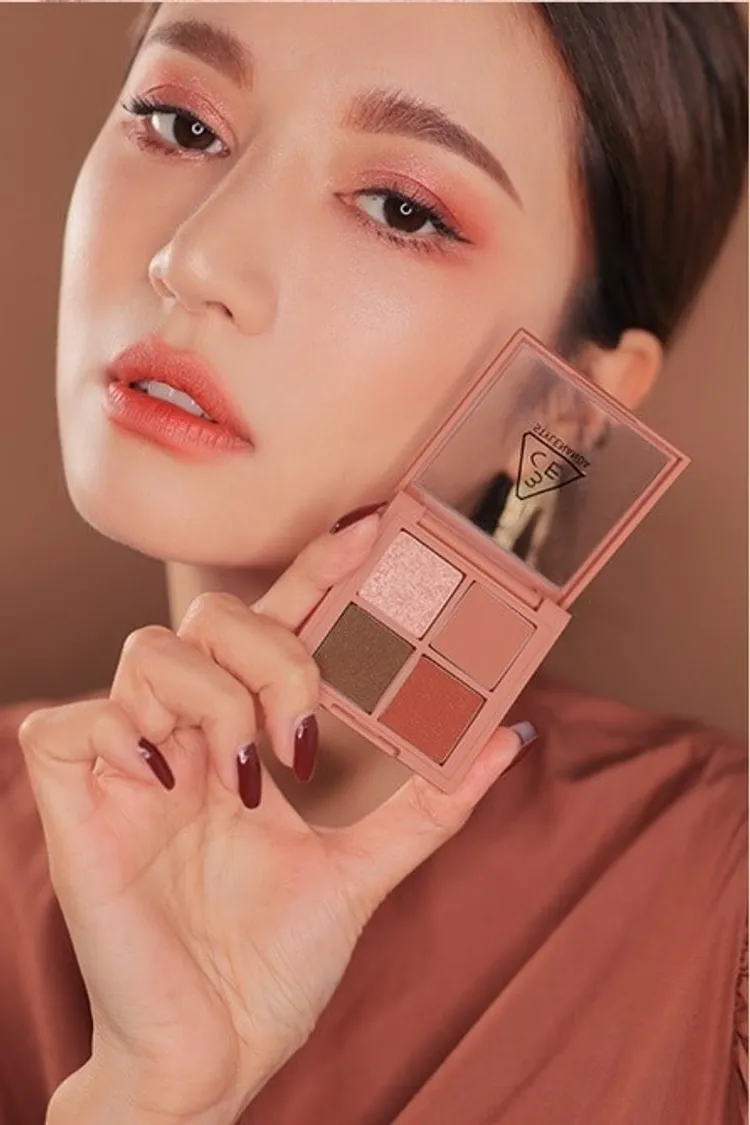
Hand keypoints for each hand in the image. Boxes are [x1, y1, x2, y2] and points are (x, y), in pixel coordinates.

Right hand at [21, 512, 526, 1123]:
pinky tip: (165, 785)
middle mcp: (189, 734)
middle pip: (212, 618)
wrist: (214, 1052)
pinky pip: (76, 720)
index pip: (278, 627)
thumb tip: (510, 734)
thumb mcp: (363, 870)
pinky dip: (124, 733)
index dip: (313, 572)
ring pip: (152, 652)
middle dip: (272, 653)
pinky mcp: (76, 798)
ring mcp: (130, 763)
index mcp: (250, 738)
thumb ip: (431, 802)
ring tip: (245, 780)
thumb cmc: (273, 963)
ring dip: (214, 700)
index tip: (368, 533)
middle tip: (302, 736)